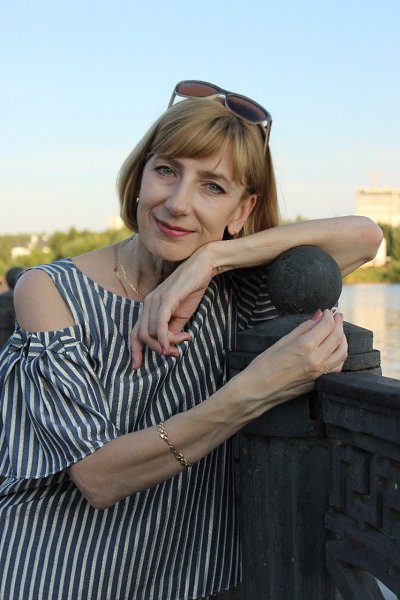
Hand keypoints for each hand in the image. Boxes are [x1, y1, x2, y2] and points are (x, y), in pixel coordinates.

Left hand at [131, 251, 214, 368]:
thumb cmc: (192, 289)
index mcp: (149, 307)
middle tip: (174, 354)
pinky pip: (159, 323)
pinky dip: (164, 338)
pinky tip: (171, 345)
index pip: (135, 332)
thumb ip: (173, 330)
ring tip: (183, 342)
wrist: (203, 267)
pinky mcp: (166, 298)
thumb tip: (167, 347)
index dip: (134, 350)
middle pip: (141, 335)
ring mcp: (155, 300)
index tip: (136, 367)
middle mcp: (148, 303)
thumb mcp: (181, 315)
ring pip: (151, 332)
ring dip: (166, 344)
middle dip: (155, 350)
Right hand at [237, 309, 347, 411]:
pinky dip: (340, 354)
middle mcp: (316, 359)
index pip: (327, 325)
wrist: (258, 390)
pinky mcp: (319, 382)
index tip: (327, 311)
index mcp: (305, 346)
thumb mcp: (282, 341)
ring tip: (337, 331)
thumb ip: (304, 327)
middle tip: (336, 316)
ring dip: (343, 338)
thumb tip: (318, 315)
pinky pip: (338, 366)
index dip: (329, 315)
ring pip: (342, 352)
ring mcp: (319, 372)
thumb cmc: (264, 365)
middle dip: (338, 323)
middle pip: (337, 337)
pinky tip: (335, 349)